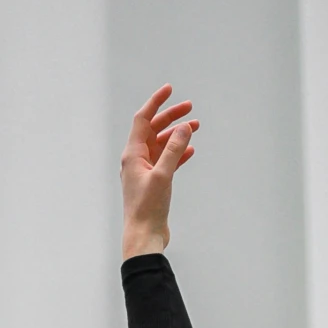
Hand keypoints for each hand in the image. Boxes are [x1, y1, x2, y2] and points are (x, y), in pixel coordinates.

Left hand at [121, 85, 198, 258]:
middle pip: (154, 130)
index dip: (156, 102)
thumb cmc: (148, 209)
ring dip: (177, 135)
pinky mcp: (154, 184)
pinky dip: (178, 153)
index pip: (143, 119)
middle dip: (171, 117)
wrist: (144, 237)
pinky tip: (190, 150)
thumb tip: (184, 127)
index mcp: (132, 155)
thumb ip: (173, 150)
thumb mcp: (162, 175)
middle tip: (190, 108)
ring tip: (196, 127)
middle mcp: (136, 161)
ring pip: (162, 145)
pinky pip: (166, 161)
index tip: (169, 89)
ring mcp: (145, 172)